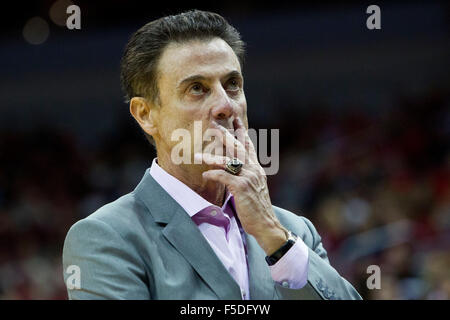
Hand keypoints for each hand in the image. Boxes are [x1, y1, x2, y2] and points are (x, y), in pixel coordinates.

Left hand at [197, 117, 288, 254]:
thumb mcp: (254, 188)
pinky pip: (224, 177)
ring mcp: (248, 177)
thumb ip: (246, 176)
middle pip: (238, 147)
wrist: (266, 224)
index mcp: (256, 168)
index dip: (242, 133)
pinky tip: (205, 175)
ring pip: (228, 161)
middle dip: (225, 135)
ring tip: (199, 154)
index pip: (248, 146)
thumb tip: (234, 169)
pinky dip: (213, 175)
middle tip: (214, 124)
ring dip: (212, 156)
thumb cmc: (257, 208)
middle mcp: (253, 169)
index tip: (236, 120)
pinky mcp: (242, 187)